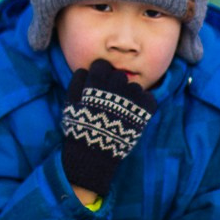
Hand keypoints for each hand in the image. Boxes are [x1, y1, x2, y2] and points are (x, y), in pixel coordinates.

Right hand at [61, 59, 157, 196]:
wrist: (94, 154)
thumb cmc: (80, 127)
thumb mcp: (70, 103)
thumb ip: (77, 82)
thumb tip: (85, 70)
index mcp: (97, 81)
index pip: (102, 65)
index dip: (99, 74)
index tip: (98, 85)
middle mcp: (116, 86)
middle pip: (119, 75)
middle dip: (114, 85)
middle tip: (110, 100)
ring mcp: (132, 98)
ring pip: (134, 87)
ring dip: (129, 96)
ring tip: (122, 111)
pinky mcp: (144, 110)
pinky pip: (149, 98)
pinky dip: (143, 104)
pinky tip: (134, 114)